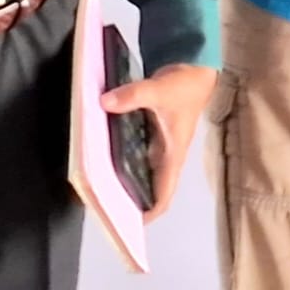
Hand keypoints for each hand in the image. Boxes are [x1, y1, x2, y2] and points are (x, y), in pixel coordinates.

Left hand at [101, 63, 216, 220]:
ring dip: (121, 175)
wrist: (195, 67)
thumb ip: (134, 95)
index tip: (125, 222)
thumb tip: (105, 102)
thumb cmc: (186, 87)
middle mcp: (165, 155)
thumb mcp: (160, 90)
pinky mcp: (152, 131)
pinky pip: (133, 148)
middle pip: (147, 187)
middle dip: (127, 197)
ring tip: (93, 179)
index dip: (148, 213)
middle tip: (98, 200)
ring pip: (139, 169)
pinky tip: (100, 149)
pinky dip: (119, 153)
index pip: (163, 196)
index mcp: (172, 156)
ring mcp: (159, 144)